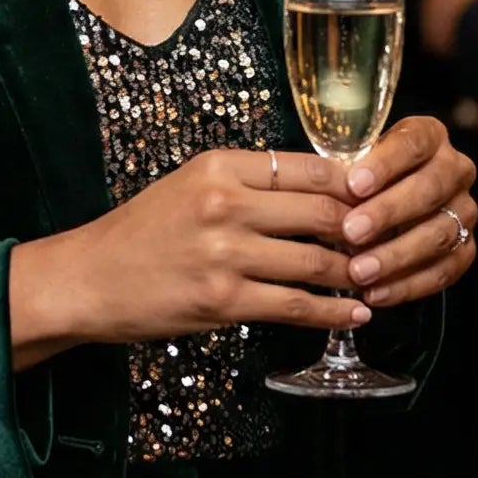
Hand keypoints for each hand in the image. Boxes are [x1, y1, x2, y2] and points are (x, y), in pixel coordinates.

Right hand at [11, 148, 368, 362]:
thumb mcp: (191, 184)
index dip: (355, 185)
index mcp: (220, 165)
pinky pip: (297, 305)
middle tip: (389, 241)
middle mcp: (226, 203)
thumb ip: (248, 183)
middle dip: (366, 230)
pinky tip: (355, 312)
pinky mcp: (224, 301)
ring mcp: (226, 253)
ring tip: (376, 277)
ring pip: (318, 260)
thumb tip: (318, 190)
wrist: (88, 279)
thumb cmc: (141, 232)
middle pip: (324, 211)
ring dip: (355, 273)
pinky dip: (334, 311)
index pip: (310, 167)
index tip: (378, 198)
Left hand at [333, 116, 477, 308]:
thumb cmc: (362, 179)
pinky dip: (408, 285)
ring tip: (359, 271)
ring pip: (438, 233)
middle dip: (388, 212)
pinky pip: (443, 270)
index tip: (354, 184)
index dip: (385, 164)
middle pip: (429, 189)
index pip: (413, 143)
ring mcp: (464, 210)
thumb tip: (321, 195)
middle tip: (352, 231)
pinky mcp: (465, 248)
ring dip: (396, 255)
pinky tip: (376, 293)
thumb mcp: (352, 163)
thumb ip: (345, 171)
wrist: (385, 202)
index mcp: (430, 136)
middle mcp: (455, 170)